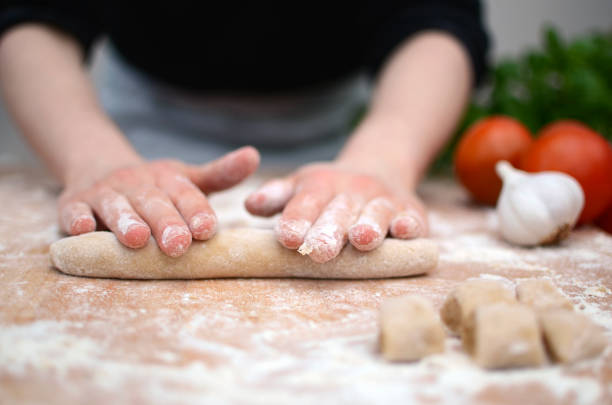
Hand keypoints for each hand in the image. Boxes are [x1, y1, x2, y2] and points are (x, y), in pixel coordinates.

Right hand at [58, 146, 258, 256]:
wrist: (98, 169)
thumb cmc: (155, 187)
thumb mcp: (187, 179)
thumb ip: (220, 174)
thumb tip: (255, 156)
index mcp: (168, 180)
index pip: (186, 196)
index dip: (196, 212)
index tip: (208, 230)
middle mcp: (138, 185)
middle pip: (154, 205)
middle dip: (166, 224)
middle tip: (178, 245)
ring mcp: (105, 194)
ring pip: (116, 208)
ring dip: (126, 223)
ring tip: (137, 240)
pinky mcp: (74, 203)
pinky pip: (73, 210)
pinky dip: (78, 220)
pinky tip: (83, 229)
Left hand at [245, 163, 427, 262]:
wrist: (380, 168)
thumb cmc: (328, 191)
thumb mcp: (301, 187)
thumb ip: (277, 197)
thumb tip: (249, 204)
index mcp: (320, 186)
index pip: (306, 202)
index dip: (297, 219)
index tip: (288, 238)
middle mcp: (352, 192)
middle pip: (339, 212)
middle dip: (329, 231)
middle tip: (319, 251)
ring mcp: (382, 201)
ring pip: (376, 214)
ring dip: (370, 226)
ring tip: (361, 241)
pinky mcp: (410, 212)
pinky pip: (411, 219)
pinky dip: (409, 225)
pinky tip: (404, 232)